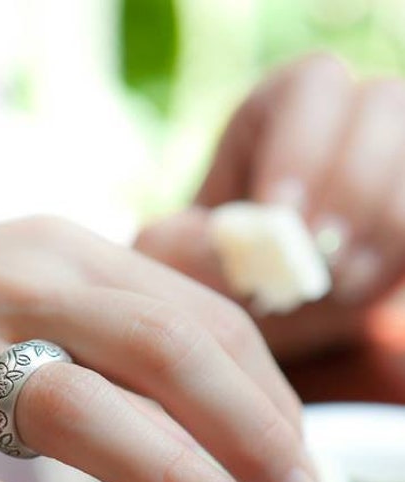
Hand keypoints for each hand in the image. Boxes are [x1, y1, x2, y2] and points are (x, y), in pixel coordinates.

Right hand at [0, 217, 322, 481]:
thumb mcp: (39, 289)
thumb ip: (127, 330)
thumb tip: (236, 409)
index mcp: (66, 254)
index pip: (196, 319)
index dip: (265, 397)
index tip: (297, 467)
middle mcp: (13, 287)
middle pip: (158, 350)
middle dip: (246, 433)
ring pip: (72, 408)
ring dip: (171, 476)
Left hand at [136, 54, 404, 359]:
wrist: (258, 316)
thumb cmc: (212, 273)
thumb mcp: (179, 260)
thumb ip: (184, 246)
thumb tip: (227, 242)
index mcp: (285, 106)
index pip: (313, 86)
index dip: (302, 145)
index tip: (279, 214)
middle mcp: (349, 117)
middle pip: (382, 107)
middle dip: (351, 184)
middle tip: (318, 254)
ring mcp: (392, 161)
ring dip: (381, 224)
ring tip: (334, 283)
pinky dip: (397, 254)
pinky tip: (353, 291)